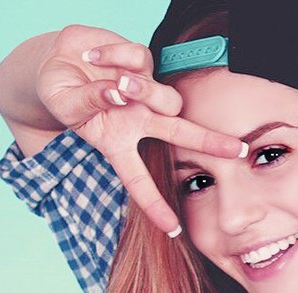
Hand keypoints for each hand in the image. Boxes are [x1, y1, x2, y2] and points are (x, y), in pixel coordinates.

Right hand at [37, 25, 244, 233]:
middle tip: (239, 151)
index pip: (139, 181)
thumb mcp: (65, 105)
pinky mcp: (142, 62)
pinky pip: (138, 59)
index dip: (155, 206)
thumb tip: (117, 93)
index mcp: (120, 144)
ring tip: (117, 84)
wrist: (58, 58)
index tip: (173, 231)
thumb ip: (88, 102)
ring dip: (141, 90)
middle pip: (181, 135)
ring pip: (164, 96)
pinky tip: (96, 55)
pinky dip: (114, 55)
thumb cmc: (61, 92)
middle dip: (210, 143)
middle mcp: (140, 121)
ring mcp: (144, 92)